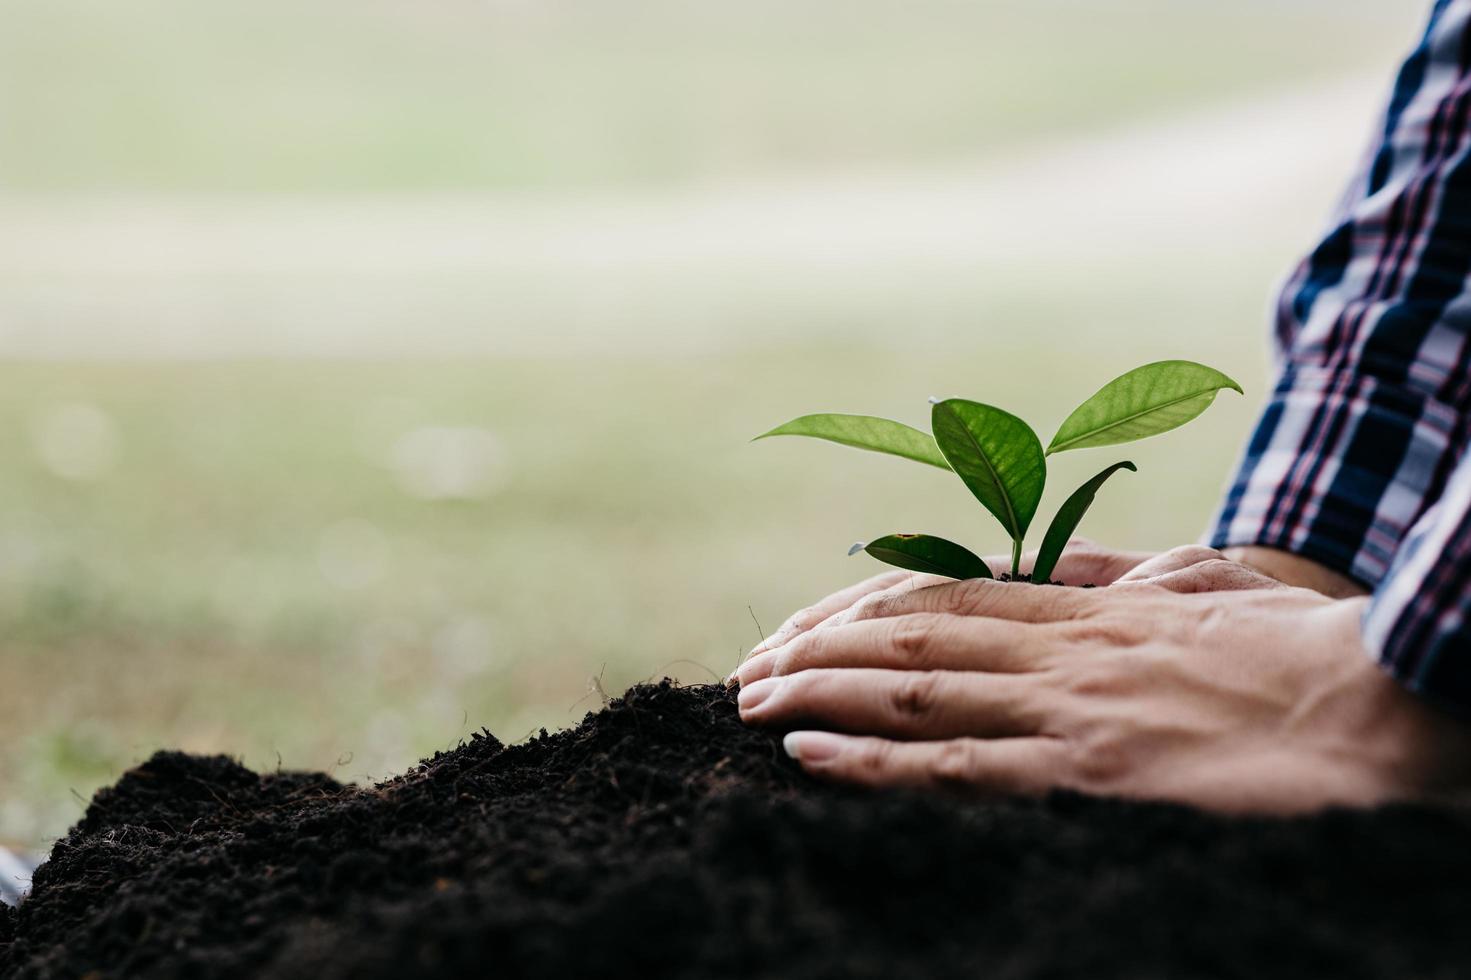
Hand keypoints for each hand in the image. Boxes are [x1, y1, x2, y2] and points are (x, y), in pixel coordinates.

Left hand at [736, 559, 1470, 812]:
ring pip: (910, 695)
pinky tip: (806, 758)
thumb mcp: (1228, 599)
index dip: (864, 612)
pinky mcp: (1085, 779)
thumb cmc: (1320, 663)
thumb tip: (1115, 576)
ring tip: (748, 701)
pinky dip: (869, 762)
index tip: (808, 627)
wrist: (1387, 715)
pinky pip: (952, 769)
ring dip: (817, 695)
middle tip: (748, 668)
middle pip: (909, 641)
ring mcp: (1067, 712)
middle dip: (818, 652)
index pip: (948, 596)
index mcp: (1094, 610)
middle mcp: (1063, 651)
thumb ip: (1156, 585)